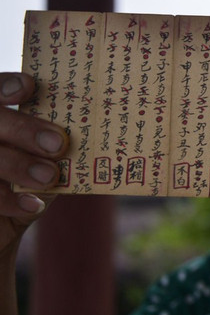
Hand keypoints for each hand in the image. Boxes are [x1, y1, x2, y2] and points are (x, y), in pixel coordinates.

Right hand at [0, 72, 68, 254]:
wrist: (0, 229)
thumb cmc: (27, 186)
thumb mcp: (45, 165)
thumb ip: (56, 147)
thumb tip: (95, 131)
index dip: (4, 85)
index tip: (29, 87)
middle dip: (23, 129)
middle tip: (58, 143)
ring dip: (18, 164)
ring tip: (50, 176)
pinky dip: (9, 199)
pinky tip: (35, 205)